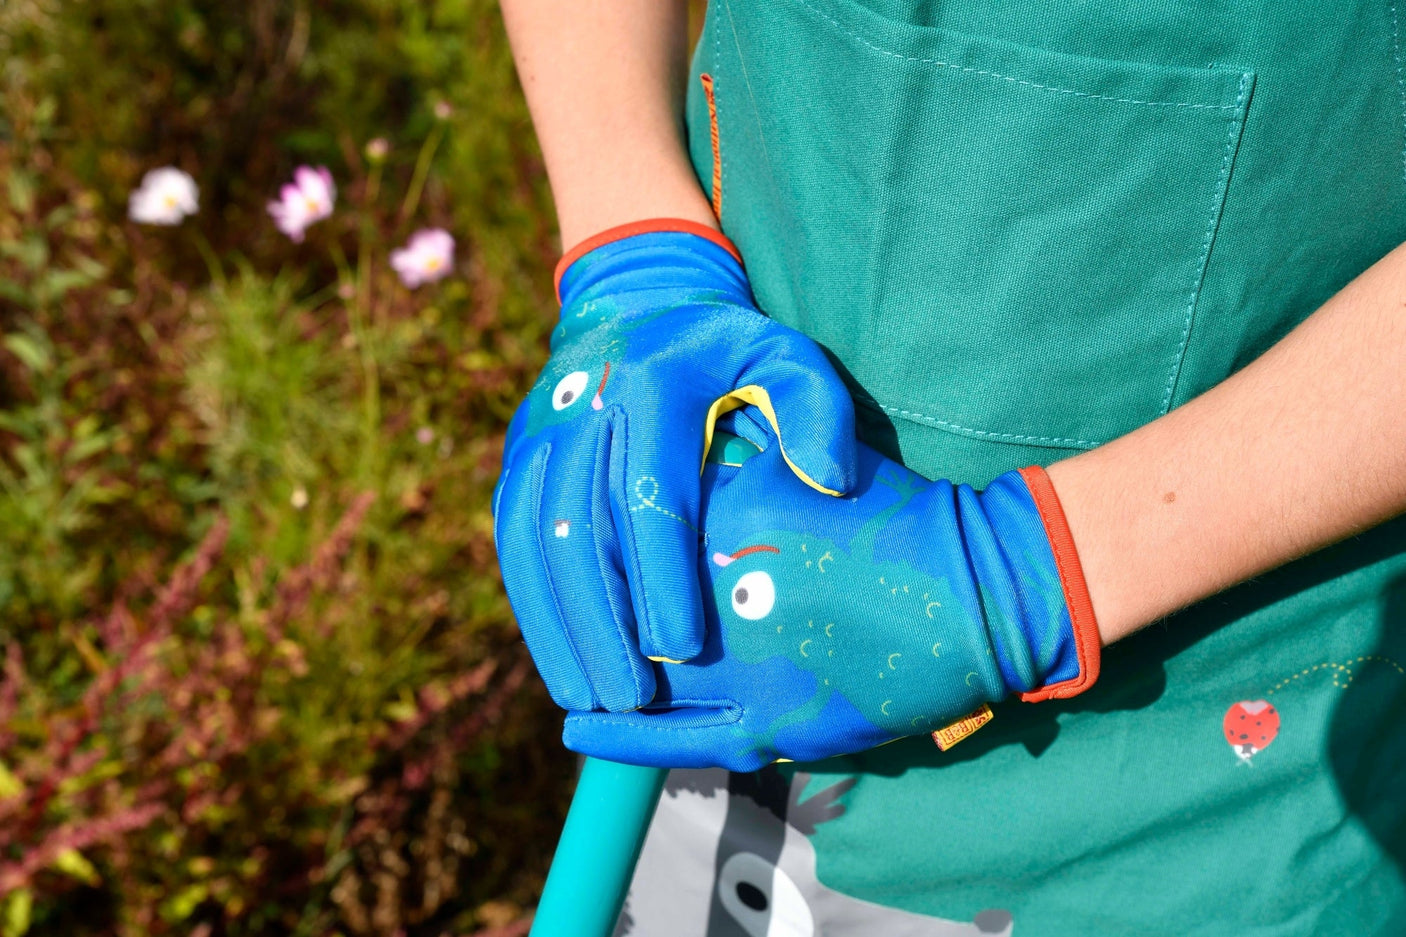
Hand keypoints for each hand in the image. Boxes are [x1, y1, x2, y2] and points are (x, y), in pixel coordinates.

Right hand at [493, 220, 857, 712]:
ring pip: (535, 543)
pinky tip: (562, 664)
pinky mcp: (518, 460)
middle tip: (632, 699)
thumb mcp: (787, 357)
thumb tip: (825, 483)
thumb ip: (817, 412)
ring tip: (592, 700)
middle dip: (604, 621)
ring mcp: (540, 436)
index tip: (681, 649)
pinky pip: (513, 542)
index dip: (661, 576)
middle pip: (579, 529)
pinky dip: (534, 607)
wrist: (638, 303)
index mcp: (654, 386)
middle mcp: (583, 410)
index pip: (650, 494)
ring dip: (560, 627)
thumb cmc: (729, 352)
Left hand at [561, 427, 1100, 770]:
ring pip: (638, 674)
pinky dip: (623, 736)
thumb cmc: (893, 516)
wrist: (978, 590)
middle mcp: (719, 594)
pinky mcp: (766, 723)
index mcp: (724, 519)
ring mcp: (740, 666)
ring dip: (597, 671)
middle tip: (570, 604)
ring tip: (568, 671)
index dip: (598, 545)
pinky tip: (578, 728)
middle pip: (623, 607)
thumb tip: (672, 452)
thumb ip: (734, 456)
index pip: (627, 536)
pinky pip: (675, 736)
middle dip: (594, 608)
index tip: (576, 539)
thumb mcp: (806, 460)